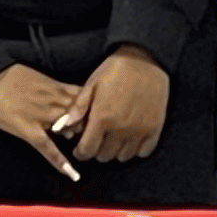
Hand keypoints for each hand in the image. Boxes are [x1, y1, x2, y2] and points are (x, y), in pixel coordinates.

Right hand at [0, 64, 85, 180]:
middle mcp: (54, 101)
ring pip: (70, 130)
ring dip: (77, 138)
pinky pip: (48, 149)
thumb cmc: (7, 75)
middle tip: (93, 133)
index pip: (86, 98)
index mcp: (57, 86)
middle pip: (83, 116)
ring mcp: (42, 117)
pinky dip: (61, 162)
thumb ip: (54, 86)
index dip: (94, 108)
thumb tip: (64, 95)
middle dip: (88, 124)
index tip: (99, 115)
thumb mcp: (37, 75)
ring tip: (85, 149)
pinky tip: (72, 175)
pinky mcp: (28, 130)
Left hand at [61, 46, 170, 163]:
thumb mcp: (91, 85)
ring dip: (115, 151)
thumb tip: (62, 127)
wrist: (145, 60)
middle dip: (96, 151)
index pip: (87, 150)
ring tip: (112, 139)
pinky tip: (130, 139)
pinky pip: (144, 152)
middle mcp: (121, 129)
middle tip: (96, 140)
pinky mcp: (154, 128)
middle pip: (104, 156)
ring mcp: (139, 130)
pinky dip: (136, 150)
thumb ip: (77, 108)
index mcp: (102, 118)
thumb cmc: (115, 70)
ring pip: (123, 157)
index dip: (81, 152)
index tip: (80, 148)